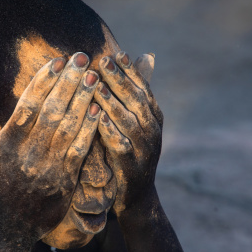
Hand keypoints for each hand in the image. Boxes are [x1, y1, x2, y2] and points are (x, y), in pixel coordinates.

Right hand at [0, 53, 101, 246]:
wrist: (6, 233)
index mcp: (7, 145)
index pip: (28, 106)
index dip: (44, 82)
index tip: (57, 62)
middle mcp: (29, 154)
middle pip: (52, 111)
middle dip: (68, 82)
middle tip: (82, 57)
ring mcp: (49, 168)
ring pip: (68, 128)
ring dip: (83, 100)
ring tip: (94, 77)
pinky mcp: (65, 181)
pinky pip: (80, 152)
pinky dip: (89, 131)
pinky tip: (99, 112)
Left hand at [95, 52, 162, 213]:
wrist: (136, 197)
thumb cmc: (130, 154)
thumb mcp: (134, 126)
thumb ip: (130, 101)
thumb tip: (135, 66)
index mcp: (154, 118)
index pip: (144, 89)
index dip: (131, 71)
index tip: (117, 54)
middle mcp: (153, 131)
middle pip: (137, 100)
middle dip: (119, 80)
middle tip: (103, 61)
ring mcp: (145, 149)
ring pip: (128, 120)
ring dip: (112, 101)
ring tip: (96, 85)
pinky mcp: (132, 166)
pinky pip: (120, 144)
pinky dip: (109, 129)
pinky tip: (96, 118)